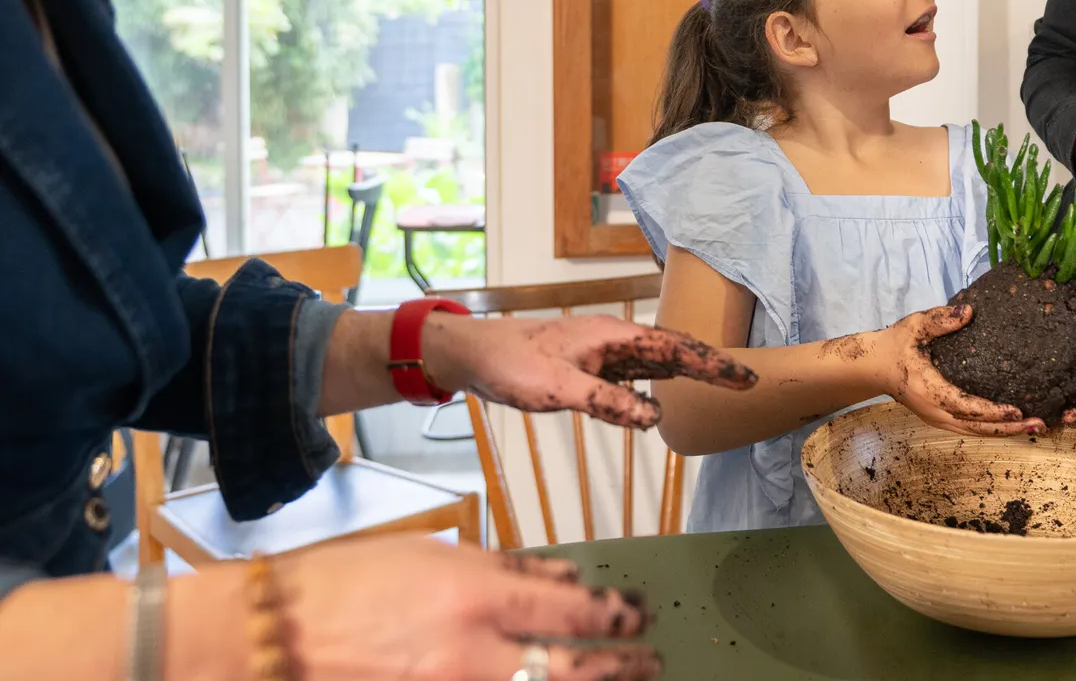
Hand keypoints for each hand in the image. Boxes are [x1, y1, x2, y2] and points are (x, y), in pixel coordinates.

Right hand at [279, 538, 659, 679]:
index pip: (577, 612)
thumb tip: (567, 578)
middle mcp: (473, 657)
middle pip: (573, 671)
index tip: (642, 613)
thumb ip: (509, 569)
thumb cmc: (349, 581)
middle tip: (651, 661)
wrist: (272, 635)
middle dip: (623, 667)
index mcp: (478, 599)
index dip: (621, 616)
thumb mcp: (436, 556)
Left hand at [425, 314, 756, 429]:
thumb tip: (656, 417)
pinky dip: (658, 382)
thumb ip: (606, 402)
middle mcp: (613, 339)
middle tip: (746, 383)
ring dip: (688, 372)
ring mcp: (602, 352)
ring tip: (719, 383)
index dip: (712, 363)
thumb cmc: (511, 365)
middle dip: (711, 365)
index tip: (744, 378)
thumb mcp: (558, 389)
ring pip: (656, 360)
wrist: (473, 354)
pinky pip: (635, 373)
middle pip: (674, 350)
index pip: (675, 348)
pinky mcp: (589, 367)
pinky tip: (660, 396)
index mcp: (613, 336)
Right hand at [872, 305, 1047, 436]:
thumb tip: (968, 311)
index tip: (1017, 410)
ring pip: (975, 431)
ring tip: (1034, 427)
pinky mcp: (940, 418)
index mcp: (930, 390)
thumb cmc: (896, 345)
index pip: (965, 405)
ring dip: (1005, 431)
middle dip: (1008, 428)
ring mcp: (937, 418)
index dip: (991, 411)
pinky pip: (970, 428)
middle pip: (976, 427)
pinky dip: (992, 428)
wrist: (874, 367)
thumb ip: (940, 319)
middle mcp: (935, 411)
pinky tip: (1012, 424)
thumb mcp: (914, 326)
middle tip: (1039, 424)